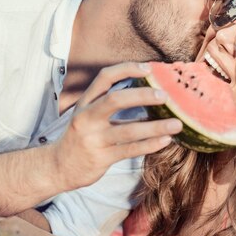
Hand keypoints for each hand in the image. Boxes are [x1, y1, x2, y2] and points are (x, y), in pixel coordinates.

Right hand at [51, 62, 181, 190]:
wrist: (58, 167)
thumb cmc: (81, 137)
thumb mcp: (88, 115)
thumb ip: (110, 104)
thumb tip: (147, 93)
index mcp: (85, 103)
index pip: (105, 77)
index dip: (127, 69)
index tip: (149, 68)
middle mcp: (87, 118)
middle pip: (115, 100)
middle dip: (142, 96)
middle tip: (165, 96)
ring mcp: (93, 139)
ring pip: (129, 130)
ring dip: (156, 127)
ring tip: (177, 124)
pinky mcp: (101, 158)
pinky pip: (130, 150)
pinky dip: (150, 144)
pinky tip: (165, 140)